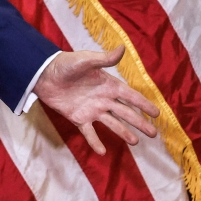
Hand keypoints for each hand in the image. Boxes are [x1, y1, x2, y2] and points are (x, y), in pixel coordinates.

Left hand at [33, 46, 158, 154]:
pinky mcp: (78, 118)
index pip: (130, 96)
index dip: (144, 104)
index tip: (157, 113)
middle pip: (125, 113)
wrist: (42, 74)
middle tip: (153, 134)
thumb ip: (104, 59)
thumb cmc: (64, 64)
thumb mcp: (85, 60)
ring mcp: (91, 110)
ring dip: (123, 133)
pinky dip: (95, 142)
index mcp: (108, 85)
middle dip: (140, 122)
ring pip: (112, 124)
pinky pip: (89, 132)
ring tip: (135, 142)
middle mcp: (103, 99)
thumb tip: (122, 48)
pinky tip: (102, 152)